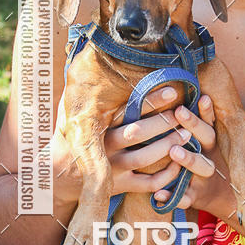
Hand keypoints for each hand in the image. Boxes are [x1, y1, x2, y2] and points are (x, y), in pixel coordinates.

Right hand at [50, 86, 204, 208]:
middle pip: (139, 132)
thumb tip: (86, 58)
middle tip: (184, 115)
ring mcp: (113, 169)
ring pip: (147, 157)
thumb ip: (79, 91)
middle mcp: (105, 147)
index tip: (172, 91)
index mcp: (96, 126)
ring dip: (170, 146)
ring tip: (187, 135)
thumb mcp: (67, 113)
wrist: (56, 178)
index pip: (127, 110)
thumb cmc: (67, 139)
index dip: (151, 100)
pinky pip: (149, 184)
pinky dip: (167, 177)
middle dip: (165, 122)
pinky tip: (178, 165)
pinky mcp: (120, 186)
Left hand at [153, 94, 237, 221]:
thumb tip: (188, 95)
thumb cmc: (207, 164)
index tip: (202, 96)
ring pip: (201, 167)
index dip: (206, 110)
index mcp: (210, 143)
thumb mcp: (208, 145)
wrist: (224, 199)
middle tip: (179, 111)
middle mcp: (210, 156)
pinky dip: (172, 197)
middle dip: (194, 125)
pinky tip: (159, 194)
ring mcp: (204, 177)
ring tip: (174, 151)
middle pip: (206, 138)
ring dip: (189, 158)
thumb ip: (198, 124)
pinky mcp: (195, 198)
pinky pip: (184, 198)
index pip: (209, 122)